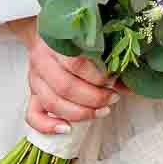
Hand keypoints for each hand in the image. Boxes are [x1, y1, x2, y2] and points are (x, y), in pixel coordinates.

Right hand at [11, 16, 120, 134]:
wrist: (46, 35)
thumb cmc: (73, 40)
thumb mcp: (90, 42)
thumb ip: (108, 59)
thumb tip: (130, 85)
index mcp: (56, 44)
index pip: (76, 64)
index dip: (97, 77)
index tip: (114, 79)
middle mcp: (42, 62)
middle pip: (66, 87)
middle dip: (94, 98)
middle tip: (113, 98)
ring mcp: (35, 80)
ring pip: (52, 103)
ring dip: (80, 113)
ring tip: (102, 111)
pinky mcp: (32, 95)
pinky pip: (33, 116)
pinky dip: (48, 126)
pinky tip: (67, 129)